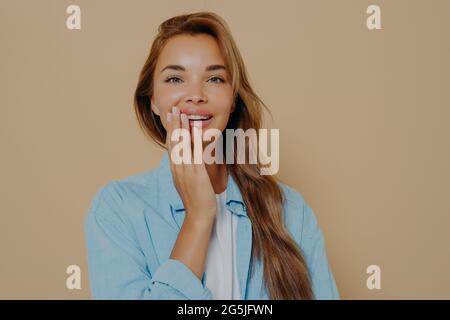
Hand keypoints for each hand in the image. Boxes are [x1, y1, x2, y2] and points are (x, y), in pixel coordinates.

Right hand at [165, 106, 216, 223]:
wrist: (198, 215)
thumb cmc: (196, 199)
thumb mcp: (187, 180)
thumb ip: (185, 168)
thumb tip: (187, 157)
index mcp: (175, 168)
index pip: (171, 145)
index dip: (171, 130)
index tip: (171, 117)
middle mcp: (178, 167)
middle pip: (174, 142)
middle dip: (174, 124)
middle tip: (174, 109)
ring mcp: (185, 170)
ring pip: (181, 145)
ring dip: (181, 128)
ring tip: (182, 114)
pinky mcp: (196, 173)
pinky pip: (194, 154)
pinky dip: (193, 141)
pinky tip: (194, 130)